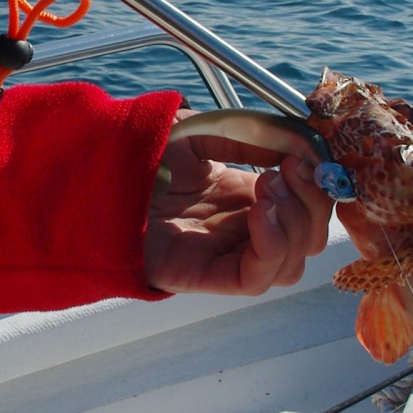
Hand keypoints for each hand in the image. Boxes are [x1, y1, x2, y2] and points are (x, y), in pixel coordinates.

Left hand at [145, 111, 334, 294]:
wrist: (94, 169)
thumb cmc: (140, 152)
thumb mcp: (207, 132)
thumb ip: (256, 137)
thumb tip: (307, 146)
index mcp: (243, 200)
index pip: (305, 211)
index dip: (318, 187)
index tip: (312, 156)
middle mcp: (238, 233)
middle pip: (306, 241)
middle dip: (313, 204)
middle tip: (292, 170)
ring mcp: (222, 257)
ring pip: (291, 265)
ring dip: (296, 224)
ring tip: (269, 186)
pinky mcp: (201, 277)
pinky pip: (255, 279)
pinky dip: (272, 247)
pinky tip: (260, 213)